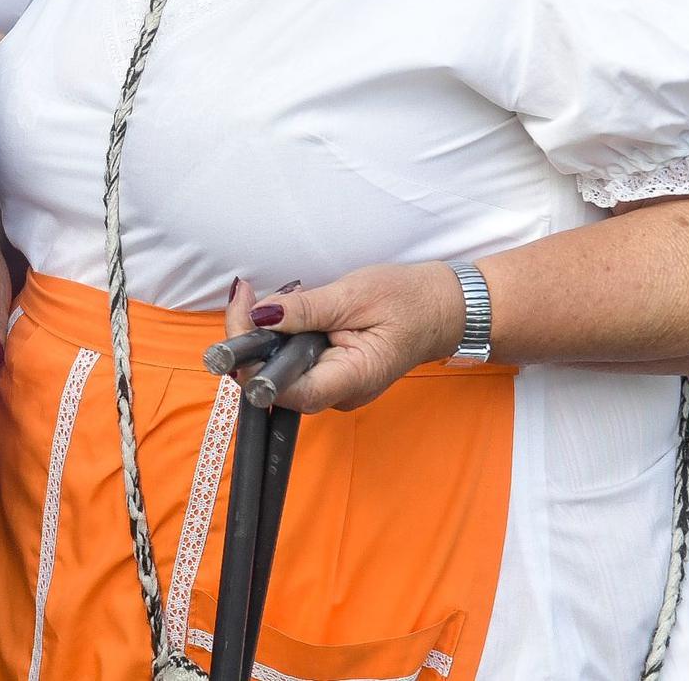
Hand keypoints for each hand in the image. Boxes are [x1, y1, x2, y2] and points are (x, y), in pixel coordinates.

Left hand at [228, 264, 465, 412]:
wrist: (445, 308)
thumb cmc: (409, 300)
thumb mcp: (354, 296)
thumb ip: (306, 309)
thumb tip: (260, 315)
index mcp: (349, 380)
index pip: (282, 389)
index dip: (250, 358)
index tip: (243, 313)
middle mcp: (337, 393)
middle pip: (272, 381)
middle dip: (248, 339)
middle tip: (247, 294)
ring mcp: (333, 386)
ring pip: (277, 370)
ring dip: (262, 335)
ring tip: (262, 297)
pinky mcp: (330, 373)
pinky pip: (292, 361)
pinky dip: (278, 336)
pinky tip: (280, 310)